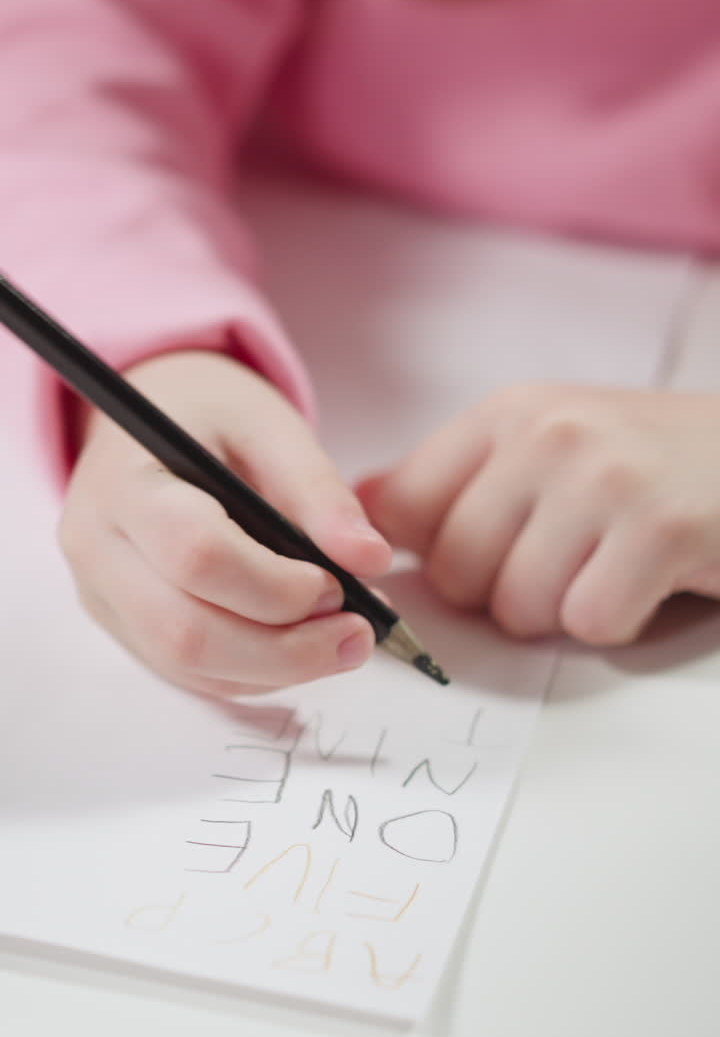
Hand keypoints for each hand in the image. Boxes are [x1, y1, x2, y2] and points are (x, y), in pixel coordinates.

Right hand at [59, 351, 390, 695]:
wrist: (152, 424)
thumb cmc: (210, 418)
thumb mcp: (271, 426)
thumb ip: (319, 490)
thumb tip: (371, 559)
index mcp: (125, 482)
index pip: (197, 555)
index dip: (276, 585)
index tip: (338, 585)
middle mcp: (98, 548)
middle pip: (186, 631)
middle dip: (286, 649)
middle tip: (358, 634)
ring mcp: (103, 597)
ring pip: (188, 666)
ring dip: (278, 669)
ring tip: (341, 640)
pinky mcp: (124, 629)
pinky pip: (191, 675)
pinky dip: (257, 673)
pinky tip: (300, 645)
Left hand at [357, 383, 719, 645]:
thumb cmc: (650, 463)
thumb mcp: (549, 440)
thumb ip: (457, 476)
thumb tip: (362, 505)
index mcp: (507, 414)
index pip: (397, 509)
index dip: (424, 558)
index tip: (472, 563)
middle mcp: (546, 435)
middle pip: (454, 574)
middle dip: (502, 596)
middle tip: (564, 564)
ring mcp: (603, 478)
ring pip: (518, 608)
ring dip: (562, 613)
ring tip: (607, 567)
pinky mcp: (660, 529)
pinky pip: (590, 622)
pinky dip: (619, 622)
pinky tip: (647, 580)